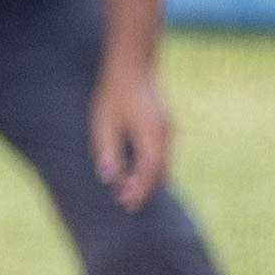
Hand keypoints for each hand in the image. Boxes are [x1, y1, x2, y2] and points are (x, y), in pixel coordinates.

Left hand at [89, 65, 176, 207]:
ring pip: (165, 163)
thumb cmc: (115, 95)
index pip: (149, 168)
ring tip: (132, 195)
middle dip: (146, 189)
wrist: (133, 68)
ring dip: (150, 180)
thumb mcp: (105, 123)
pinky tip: (139, 176)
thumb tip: (109, 177)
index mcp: (152, 132)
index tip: (127, 203)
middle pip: (161, 169)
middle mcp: (166, 133)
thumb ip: (107, 151)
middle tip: (129, 206)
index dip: (139, 188)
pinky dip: (153, 168)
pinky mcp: (166, 127)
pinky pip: (163, 154)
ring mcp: (169, 130)